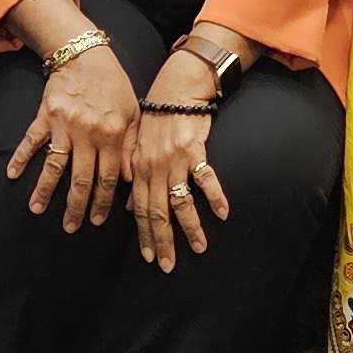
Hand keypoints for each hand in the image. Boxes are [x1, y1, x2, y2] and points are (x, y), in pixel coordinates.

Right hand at [10, 37, 141, 228]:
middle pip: (81, 179)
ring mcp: (64, 125)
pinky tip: (13, 174)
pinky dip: (21, 157)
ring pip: (55, 165)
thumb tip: (130, 180)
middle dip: (75, 207)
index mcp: (112, 135)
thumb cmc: (113, 86)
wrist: (86, 54)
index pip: (107, 178)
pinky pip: (32, 140)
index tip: (96, 220)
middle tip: (70, 227)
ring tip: (37, 210)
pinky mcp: (46, 116)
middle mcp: (88, 134)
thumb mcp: (133, 114)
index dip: (101, 202)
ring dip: (45, 190)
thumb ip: (132, 147)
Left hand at [125, 94, 228, 271]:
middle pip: (158, 212)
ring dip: (190, 227)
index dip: (145, 235)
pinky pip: (205, 178)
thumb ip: (134, 176)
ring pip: (180, 201)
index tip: (150, 257)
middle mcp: (155, 168)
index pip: (140, 210)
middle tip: (168, 264)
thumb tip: (130, 206)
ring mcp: (175, 160)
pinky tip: (222, 212)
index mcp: (140, 170)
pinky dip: (214, 196)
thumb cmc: (157, 116)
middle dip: (163, 241)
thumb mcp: (138, 146)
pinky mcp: (194, 150)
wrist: (176, 87)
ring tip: (199, 247)